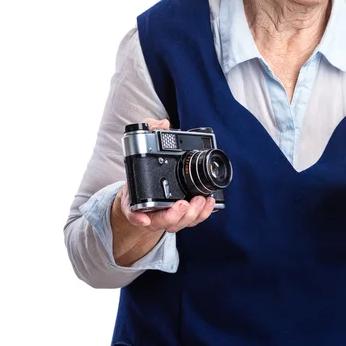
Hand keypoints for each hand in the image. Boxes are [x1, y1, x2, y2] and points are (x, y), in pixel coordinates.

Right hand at [111, 118, 215, 265]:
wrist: (144, 193)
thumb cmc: (143, 173)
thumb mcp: (140, 152)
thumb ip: (148, 133)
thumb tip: (162, 123)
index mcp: (136, 202)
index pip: (135, 213)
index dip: (139, 217)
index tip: (144, 218)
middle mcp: (151, 214)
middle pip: (163, 221)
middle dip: (175, 215)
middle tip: (184, 203)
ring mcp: (168, 216)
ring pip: (180, 223)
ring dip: (193, 214)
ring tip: (202, 201)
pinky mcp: (184, 215)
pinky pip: (194, 219)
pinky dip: (203, 214)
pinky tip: (211, 202)